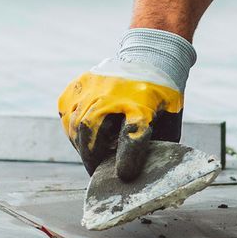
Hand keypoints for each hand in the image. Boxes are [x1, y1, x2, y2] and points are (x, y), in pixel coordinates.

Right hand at [57, 29, 195, 180]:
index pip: (133, 133)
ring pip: (75, 124)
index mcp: (143, 103)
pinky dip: (74, 130)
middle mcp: (114, 92)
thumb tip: (142, 179)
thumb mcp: (169, 123)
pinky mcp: (78, 85)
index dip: (128, 158)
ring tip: (93, 154)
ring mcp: (93, 86)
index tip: (124, 175)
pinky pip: (67, 114)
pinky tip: (86, 135)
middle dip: (92, 157)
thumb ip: (156, 149)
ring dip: (82, 146)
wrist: (152, 57)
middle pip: (91, 129)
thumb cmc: (161, 100)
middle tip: (97, 171)